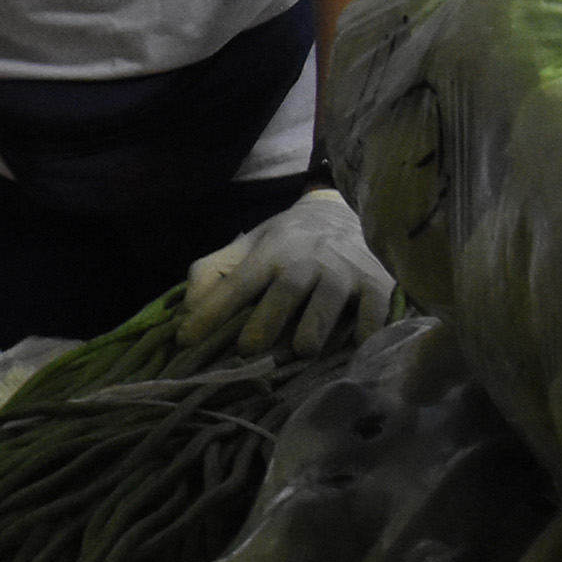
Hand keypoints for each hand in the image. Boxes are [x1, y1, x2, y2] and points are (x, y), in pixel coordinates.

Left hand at [181, 189, 392, 359]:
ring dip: (316, 323)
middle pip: (286, 288)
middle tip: (248, 349)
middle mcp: (306, 260)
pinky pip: (375, 305)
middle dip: (267, 317)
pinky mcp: (375, 281)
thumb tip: (186, 310)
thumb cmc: (287, 240)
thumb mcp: (248, 246)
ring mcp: (343, 270)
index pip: (237, 283)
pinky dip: (371, 326)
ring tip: (303, 351)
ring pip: (329, 296)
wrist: (344, 210)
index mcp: (270, 253)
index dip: (212, 310)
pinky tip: (362, 347)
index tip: (186, 340)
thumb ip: (213, 271)